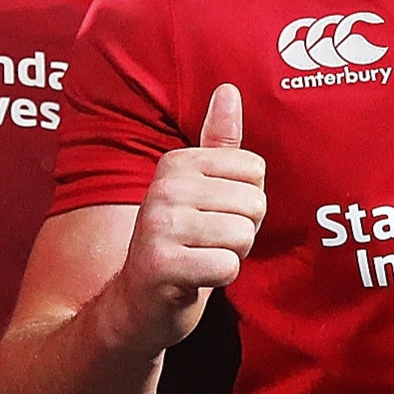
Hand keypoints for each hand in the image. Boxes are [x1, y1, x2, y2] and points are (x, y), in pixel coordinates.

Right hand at [114, 85, 264, 350]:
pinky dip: (220, 279)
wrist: (137, 303)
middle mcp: (165, 187)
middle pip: (254, 203)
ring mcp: (160, 225)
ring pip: (243, 236)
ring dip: (231, 256)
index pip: (255, 170)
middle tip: (208, 242)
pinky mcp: (163, 265)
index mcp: (176, 162)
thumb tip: (229, 89)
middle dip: (243, 231)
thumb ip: (217, 141)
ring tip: (201, 257)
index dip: (246, 200)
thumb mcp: (197, 187)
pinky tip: (195, 277)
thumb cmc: (179, 241)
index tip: (215, 215)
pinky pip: (228, 266)